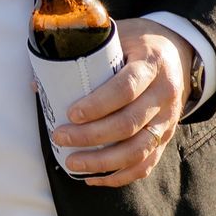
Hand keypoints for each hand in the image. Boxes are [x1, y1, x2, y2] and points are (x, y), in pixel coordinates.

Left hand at [50, 19, 188, 188]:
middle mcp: (165, 94)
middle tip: (60, 137)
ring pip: (139, 150)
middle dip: (92, 136)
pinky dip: (120, 176)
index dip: (98, 105)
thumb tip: (38, 85)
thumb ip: (82, 55)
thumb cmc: (136, 43)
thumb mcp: (115, 37)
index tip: (70, 114)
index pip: (126, 88)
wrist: (176, 52)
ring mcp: (169, 119)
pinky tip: (93, 178)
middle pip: (130, 123)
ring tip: (72, 163)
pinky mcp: (166, 137)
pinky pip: (147, 164)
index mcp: (151, 64)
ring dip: (103, 161)